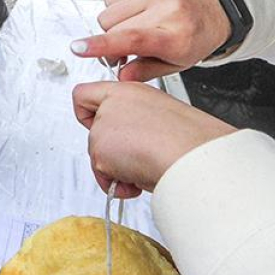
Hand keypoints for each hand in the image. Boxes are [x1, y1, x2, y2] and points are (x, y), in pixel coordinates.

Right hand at [69, 0, 231, 81]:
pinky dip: (118, 9)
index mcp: (175, 36)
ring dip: (113, 25)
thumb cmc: (193, 38)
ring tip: (133, 28)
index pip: (133, 39)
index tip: (80, 49)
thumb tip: (120, 74)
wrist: (211, 10)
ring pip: (108, 12)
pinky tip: (135, 13)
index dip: (102, 45)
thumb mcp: (175, 65)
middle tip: (124, 50)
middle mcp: (166, 8)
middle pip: (112, 27)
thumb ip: (144, 72)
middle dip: (110, 42)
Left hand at [73, 81, 235, 195]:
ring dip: (117, 168)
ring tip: (145, 166)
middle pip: (92, 132)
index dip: (87, 113)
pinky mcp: (99, 151)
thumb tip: (128, 137)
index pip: (85, 94)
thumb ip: (135, 119)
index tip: (96, 124)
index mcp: (128, 90)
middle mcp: (112, 105)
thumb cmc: (188, 139)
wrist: (190, 155)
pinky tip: (138, 178)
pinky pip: (101, 176)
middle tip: (134, 155)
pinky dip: (118, 184)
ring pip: (97, 155)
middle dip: (111, 150)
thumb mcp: (160, 117)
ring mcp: (102, 127)